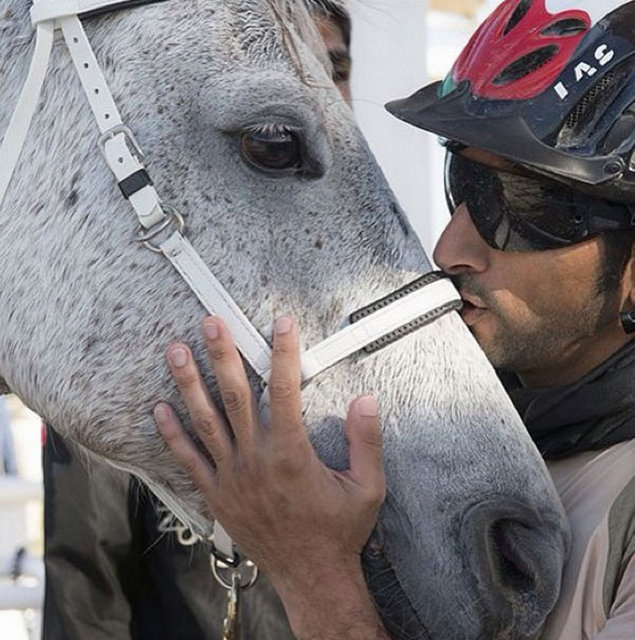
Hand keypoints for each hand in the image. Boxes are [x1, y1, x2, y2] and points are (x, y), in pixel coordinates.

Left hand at [153, 315, 385, 595]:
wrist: (311, 577)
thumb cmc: (339, 530)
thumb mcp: (368, 487)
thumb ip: (366, 440)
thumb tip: (365, 399)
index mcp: (292, 455)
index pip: (284, 390)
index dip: (283, 353)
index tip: (281, 323)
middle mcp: (255, 461)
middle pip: (234, 396)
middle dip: (223, 354)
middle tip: (211, 322)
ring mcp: (231, 477)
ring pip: (206, 421)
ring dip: (190, 383)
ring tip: (177, 351)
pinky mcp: (217, 494)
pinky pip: (189, 460)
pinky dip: (173, 434)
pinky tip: (160, 409)